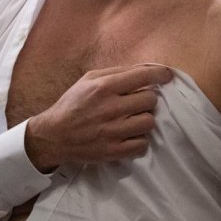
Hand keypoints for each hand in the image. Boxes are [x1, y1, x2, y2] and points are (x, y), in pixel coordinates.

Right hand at [26, 64, 173, 171]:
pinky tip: (129, 135)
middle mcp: (110, 108)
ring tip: (133, 119)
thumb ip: (116, 72)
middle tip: (138, 102)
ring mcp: (112, 132)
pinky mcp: (113, 151)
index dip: (160, 74)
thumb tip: (145, 69)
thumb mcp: (88, 79)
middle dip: (147, 99)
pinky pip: (142, 144)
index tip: (166, 76)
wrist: (53, 135)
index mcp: (104, 87)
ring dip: (144, 119)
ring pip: (149, 122)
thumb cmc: (73, 104)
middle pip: (151, 100)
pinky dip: (139, 139)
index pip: (144, 76)